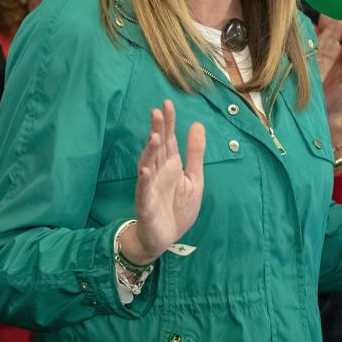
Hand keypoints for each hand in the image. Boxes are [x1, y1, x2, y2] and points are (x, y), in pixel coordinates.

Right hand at [119, 100, 205, 264]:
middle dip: (157, 130)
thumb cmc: (178, 207)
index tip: (167, 103)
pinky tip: (145, 172)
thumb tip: (197, 124)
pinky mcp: (146, 205)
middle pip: (157, 148)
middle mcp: (158, 172)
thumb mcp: (194, 178)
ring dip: (149, 152)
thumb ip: (195, 153)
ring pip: (148, 165)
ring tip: (154, 138)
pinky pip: (143, 192)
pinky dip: (144, 182)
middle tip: (157, 112)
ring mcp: (150, 187)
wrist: (166, 238)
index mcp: (171, 164)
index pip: (169, 139)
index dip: (168, 122)